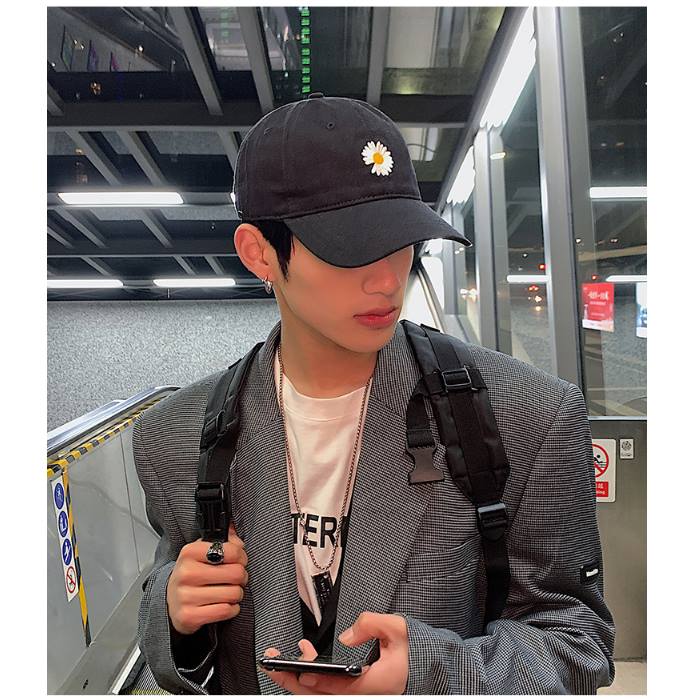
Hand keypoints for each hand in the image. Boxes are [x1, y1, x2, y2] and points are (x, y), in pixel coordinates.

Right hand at [166, 522, 248, 634]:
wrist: (170, 601)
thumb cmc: (191, 575)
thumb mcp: (202, 552)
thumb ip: (223, 540)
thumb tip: (236, 535)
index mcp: (190, 552)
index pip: (231, 551)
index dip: (241, 556)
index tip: (239, 560)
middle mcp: (186, 573)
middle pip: (236, 573)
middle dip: (241, 577)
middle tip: (236, 578)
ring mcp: (186, 596)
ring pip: (233, 593)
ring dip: (236, 594)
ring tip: (228, 591)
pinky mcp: (189, 616)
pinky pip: (226, 610)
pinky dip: (231, 609)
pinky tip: (224, 604)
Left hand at [261, 612, 408, 693]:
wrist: (427, 666)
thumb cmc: (415, 651)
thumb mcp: (398, 629)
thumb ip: (373, 624)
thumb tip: (347, 635)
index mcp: (373, 684)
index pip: (336, 686)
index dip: (315, 680)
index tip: (298, 670)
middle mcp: (362, 694)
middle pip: (320, 695)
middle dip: (292, 681)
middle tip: (271, 667)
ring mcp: (357, 695)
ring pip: (320, 694)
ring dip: (297, 679)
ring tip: (280, 661)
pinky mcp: (354, 692)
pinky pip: (327, 690)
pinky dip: (310, 678)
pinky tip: (303, 661)